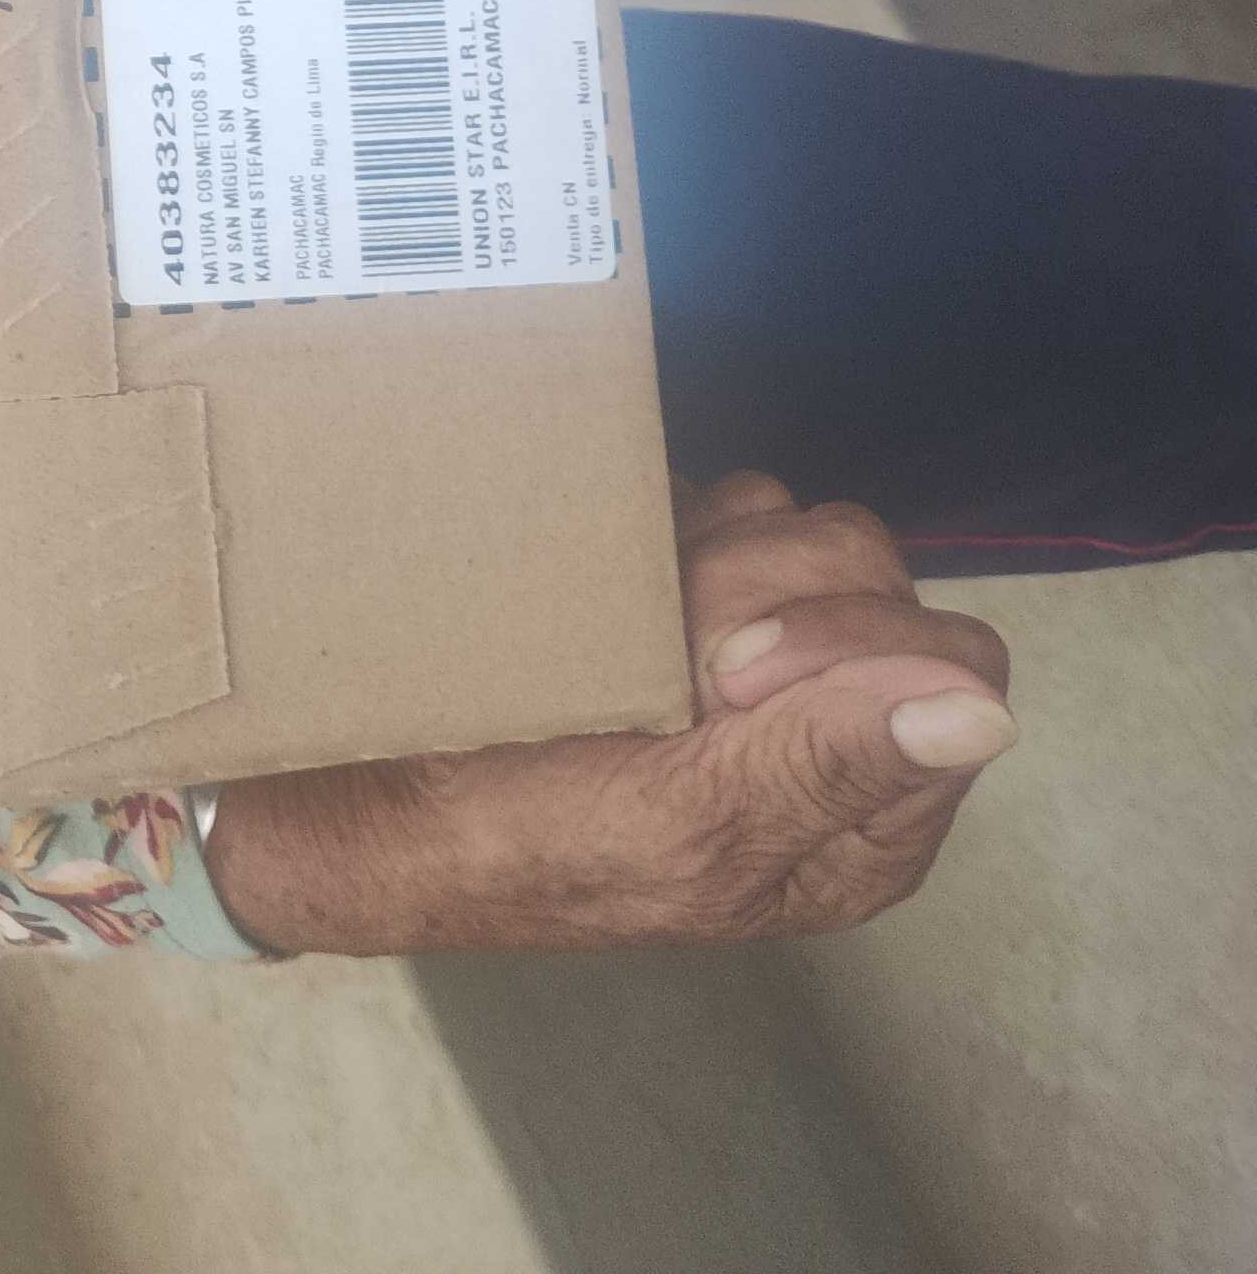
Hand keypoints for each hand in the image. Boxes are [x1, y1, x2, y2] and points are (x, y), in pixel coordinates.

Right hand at [198, 472, 1016, 954]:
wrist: (349, 786)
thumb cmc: (512, 836)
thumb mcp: (680, 826)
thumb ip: (832, 766)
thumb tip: (981, 712)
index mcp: (858, 812)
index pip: (949, 669)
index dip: (851, 642)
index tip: (723, 666)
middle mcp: (824, 721)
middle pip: (878, 576)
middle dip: (765, 585)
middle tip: (661, 638)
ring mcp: (747, 641)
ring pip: (798, 520)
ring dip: (706, 542)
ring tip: (615, 602)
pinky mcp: (669, 580)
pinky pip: (716, 494)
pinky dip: (661, 513)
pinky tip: (597, 564)